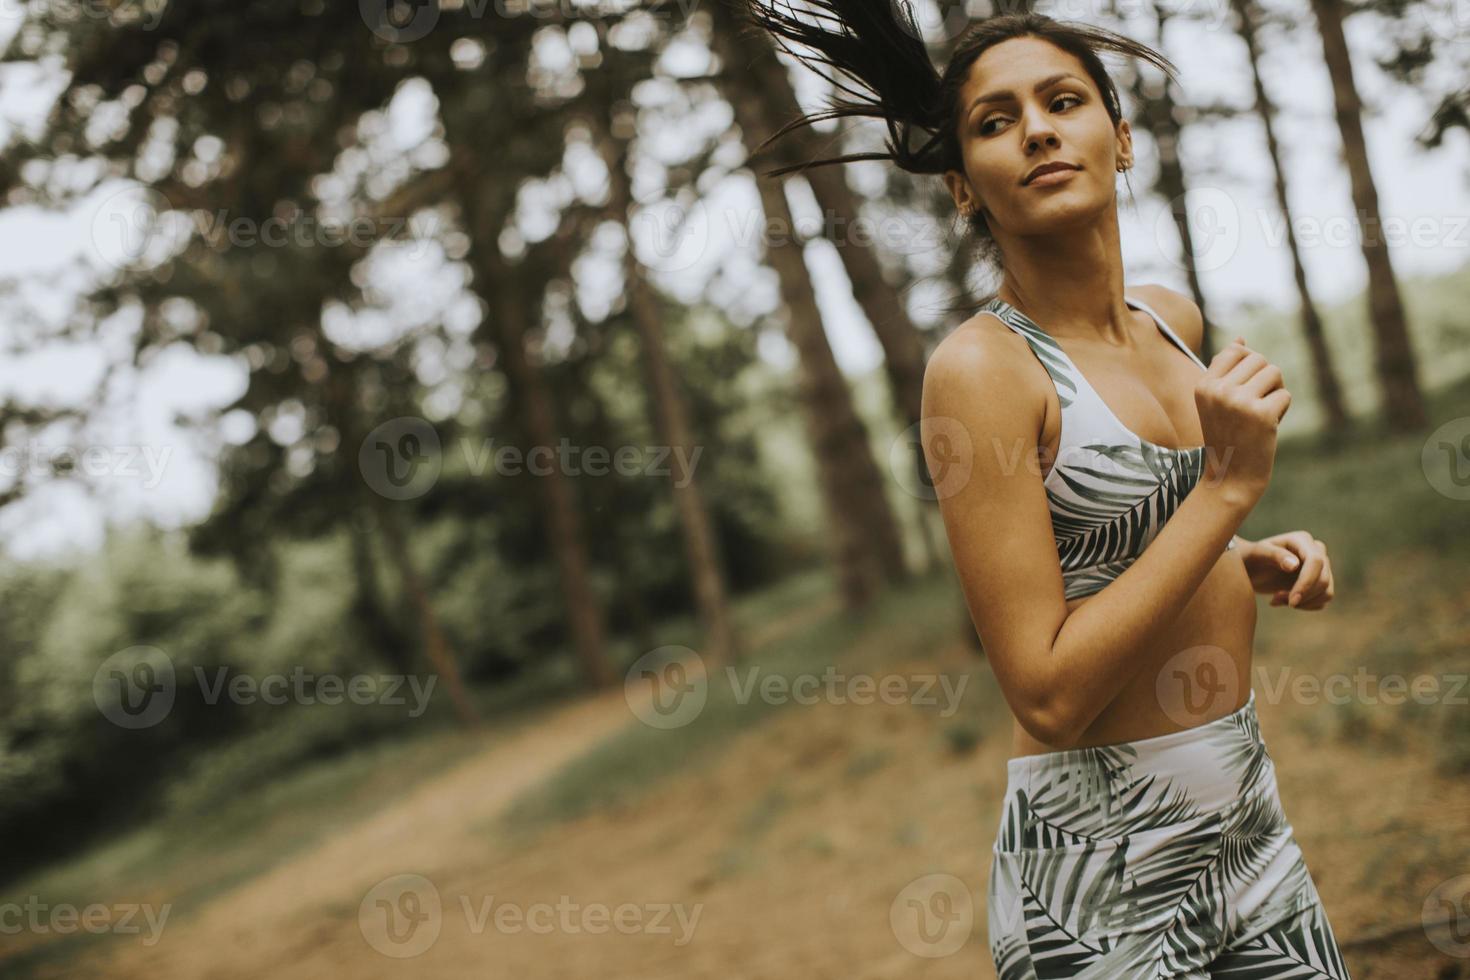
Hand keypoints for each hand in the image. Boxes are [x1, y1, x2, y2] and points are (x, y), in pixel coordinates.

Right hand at [1195, 335, 1290, 507]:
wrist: (1230, 477)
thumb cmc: (1227, 436)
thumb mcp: (1217, 401)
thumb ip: (1226, 370)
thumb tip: (1241, 339)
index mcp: (1203, 385)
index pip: (1236, 351)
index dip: (1248, 369)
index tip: (1241, 393)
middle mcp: (1218, 391)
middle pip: (1258, 359)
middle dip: (1264, 380)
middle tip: (1254, 406)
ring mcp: (1239, 402)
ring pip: (1274, 373)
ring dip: (1275, 392)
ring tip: (1261, 414)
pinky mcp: (1261, 414)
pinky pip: (1284, 395)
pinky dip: (1281, 410)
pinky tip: (1268, 427)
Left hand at [1241, 531, 1334, 609]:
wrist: (1251, 568)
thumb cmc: (1251, 558)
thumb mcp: (1257, 554)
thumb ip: (1274, 555)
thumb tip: (1294, 565)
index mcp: (1302, 540)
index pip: (1316, 562)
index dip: (1307, 583)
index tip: (1292, 601)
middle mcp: (1317, 551)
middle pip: (1324, 580)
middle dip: (1303, 596)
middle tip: (1275, 599)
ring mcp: (1321, 567)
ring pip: (1326, 592)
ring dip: (1303, 603)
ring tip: (1276, 599)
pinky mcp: (1320, 582)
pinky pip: (1322, 600)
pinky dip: (1304, 606)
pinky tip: (1283, 600)